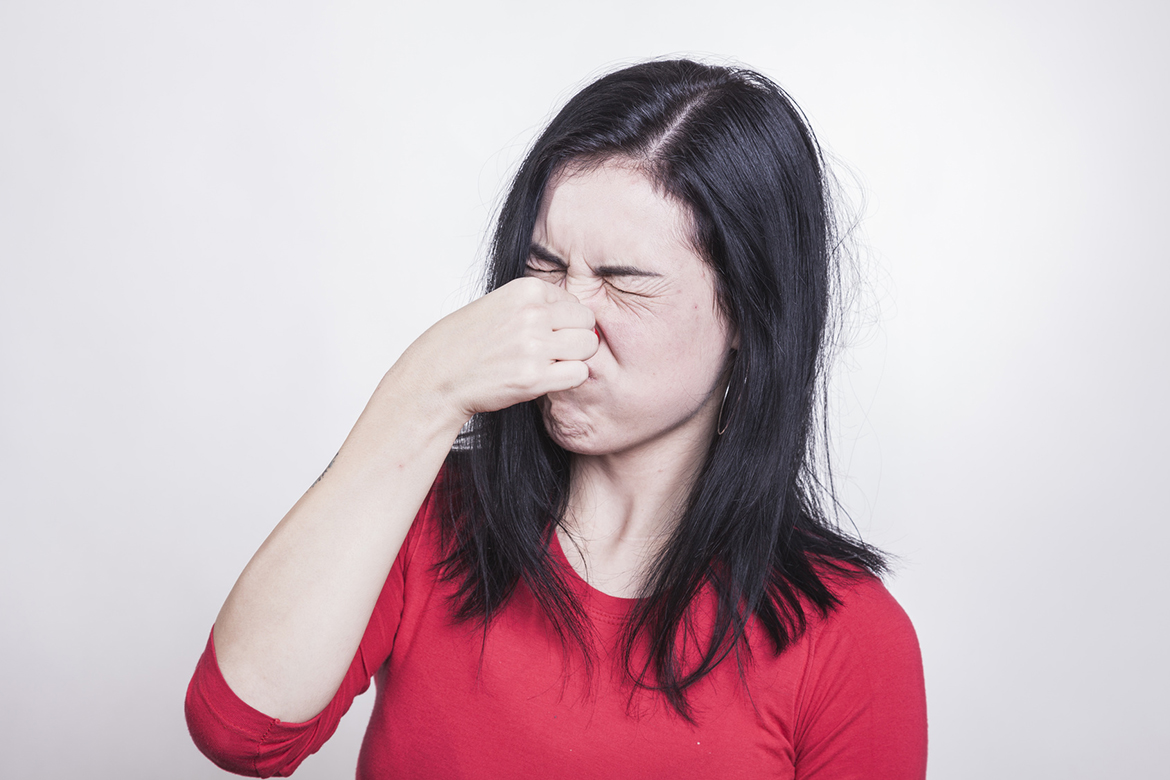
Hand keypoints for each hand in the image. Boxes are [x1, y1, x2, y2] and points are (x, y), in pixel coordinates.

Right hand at [398, 277, 597, 421]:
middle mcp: (533, 314)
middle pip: (587, 323)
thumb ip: (537, 305)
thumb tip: (578, 314)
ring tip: (549, 365)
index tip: (545, 334)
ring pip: (588, 347)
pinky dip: (568, 379)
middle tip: (553, 352)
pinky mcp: (534, 378)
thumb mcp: (500, 305)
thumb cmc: (465, 343)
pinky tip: (548, 379)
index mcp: (526, 291)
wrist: (437, 376)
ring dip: (574, 359)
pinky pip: (579, 374)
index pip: (574, 303)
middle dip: (575, 339)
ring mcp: (534, 346)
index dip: (565, 322)